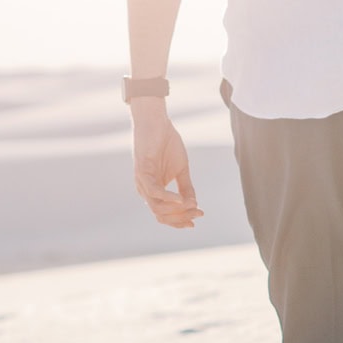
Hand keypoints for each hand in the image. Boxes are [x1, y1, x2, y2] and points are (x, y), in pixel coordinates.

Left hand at [131, 99, 201, 227]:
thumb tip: (194, 205)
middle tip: (199, 213)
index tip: (200, 215)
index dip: (182, 219)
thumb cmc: (167, 144)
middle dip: (182, 217)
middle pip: (161, 216)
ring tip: (193, 204)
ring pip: (156, 208)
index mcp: (154, 192)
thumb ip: (186, 188)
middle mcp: (145, 191)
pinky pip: (154, 192)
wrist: (156, 122)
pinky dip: (169, 198)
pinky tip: (182, 199)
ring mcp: (142, 182)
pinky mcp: (142, 172)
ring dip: (177, 210)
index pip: (165, 215)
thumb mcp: (181, 169)